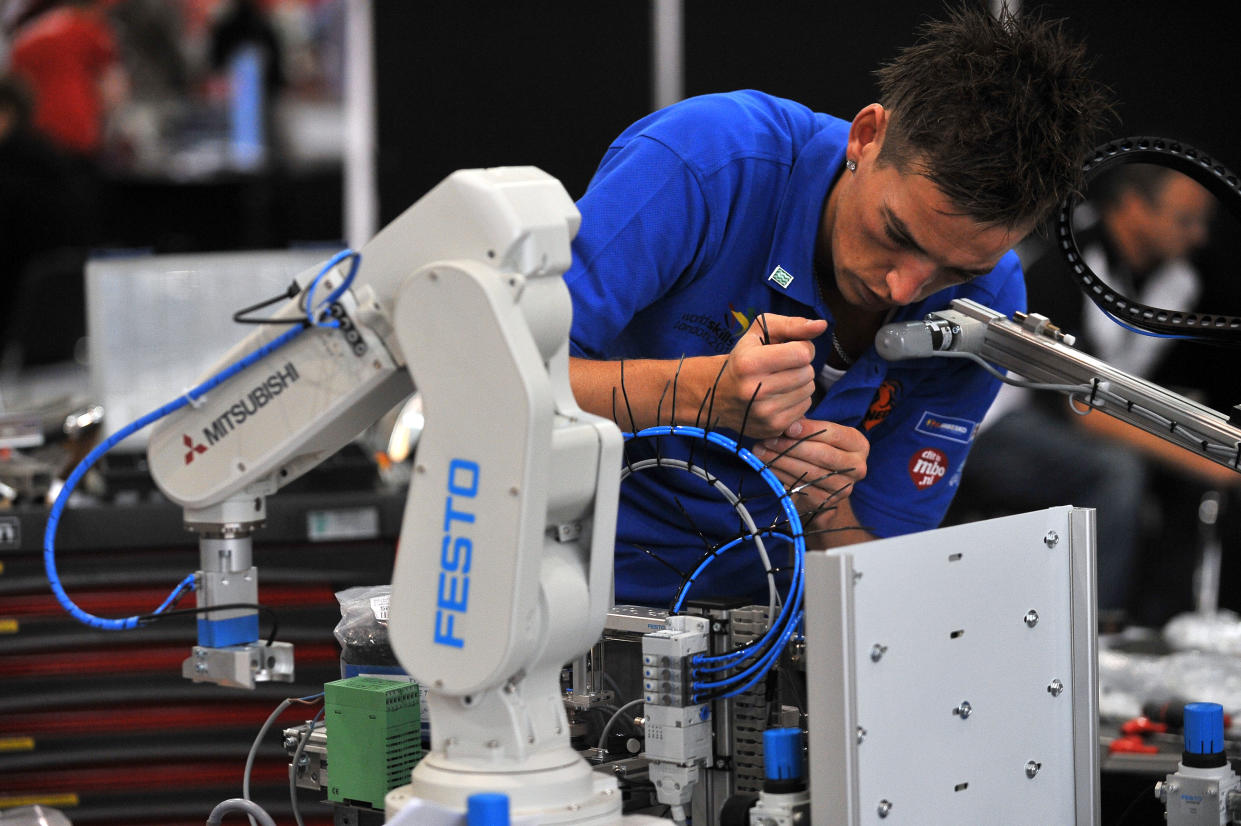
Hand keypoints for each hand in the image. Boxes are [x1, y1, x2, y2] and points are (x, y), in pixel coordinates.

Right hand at [710, 314, 825, 438]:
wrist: (718, 394)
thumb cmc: (744, 358)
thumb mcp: (759, 332)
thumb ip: (792, 324)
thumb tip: (822, 325)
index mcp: (749, 363)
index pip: (802, 353)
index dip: (802, 348)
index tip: (789, 349)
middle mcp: (755, 390)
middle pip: (807, 373)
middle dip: (801, 367)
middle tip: (782, 367)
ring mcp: (764, 412)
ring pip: (809, 391)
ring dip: (800, 384)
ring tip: (780, 382)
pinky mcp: (772, 427)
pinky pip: (805, 408)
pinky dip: (797, 400)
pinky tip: (779, 397)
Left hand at [751, 417, 868, 528]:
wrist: (822, 485)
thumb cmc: (819, 450)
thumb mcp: (818, 435)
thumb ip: (806, 427)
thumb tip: (786, 424)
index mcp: (859, 444)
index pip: (834, 434)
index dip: (809, 430)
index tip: (787, 428)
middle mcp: (858, 467)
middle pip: (822, 454)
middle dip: (792, 447)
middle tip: (767, 441)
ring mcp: (844, 487)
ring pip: (810, 472)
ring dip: (782, 462)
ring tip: (762, 452)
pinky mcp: (827, 502)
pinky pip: (802, 487)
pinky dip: (782, 476)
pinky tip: (769, 467)